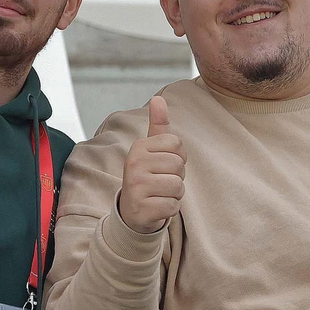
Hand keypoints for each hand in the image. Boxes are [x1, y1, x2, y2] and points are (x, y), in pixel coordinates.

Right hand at [117, 96, 185, 234]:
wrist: (131, 211)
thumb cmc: (148, 176)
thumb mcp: (151, 150)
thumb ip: (158, 126)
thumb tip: (158, 98)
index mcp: (138, 147)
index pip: (177, 144)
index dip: (178, 157)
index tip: (163, 165)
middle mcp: (133, 164)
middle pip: (179, 166)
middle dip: (177, 177)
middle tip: (160, 182)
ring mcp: (136, 187)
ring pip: (178, 186)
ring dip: (174, 194)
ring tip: (159, 194)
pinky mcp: (141, 208)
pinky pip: (173, 206)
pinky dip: (170, 209)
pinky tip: (157, 207)